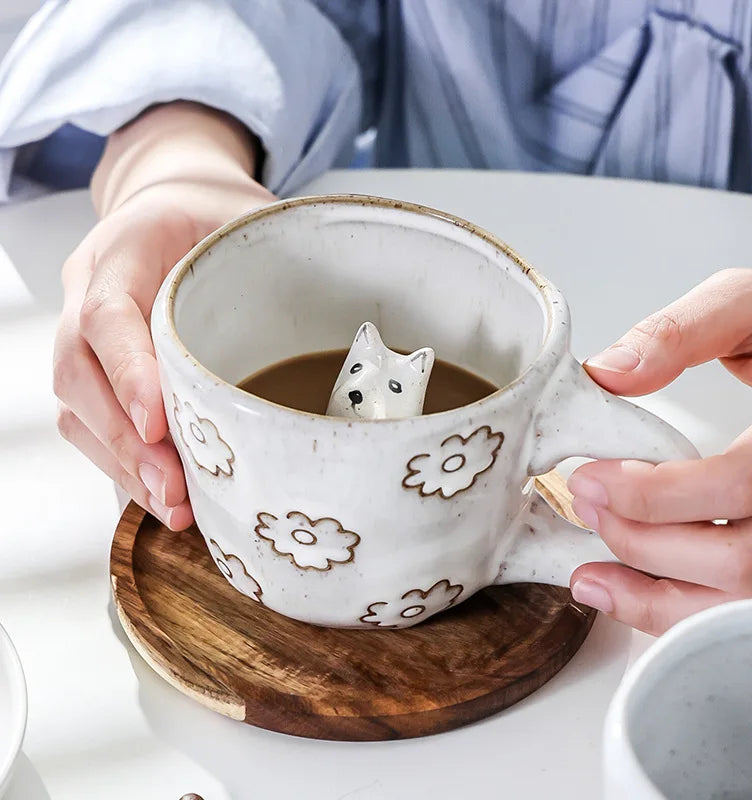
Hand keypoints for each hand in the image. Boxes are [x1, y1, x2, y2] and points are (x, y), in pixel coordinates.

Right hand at [54, 103, 274, 528]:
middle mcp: (89, 293)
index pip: (108, 314)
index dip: (129, 372)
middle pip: (81, 376)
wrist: (173, 207)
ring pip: (80, 409)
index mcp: (122, 249)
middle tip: (175, 489)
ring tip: (175, 506)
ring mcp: (85, 336)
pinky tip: (166, 497)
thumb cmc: (211, 217)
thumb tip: (352, 288)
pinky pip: (92, 424)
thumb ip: (273, 248)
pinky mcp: (96, 371)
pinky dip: (125, 467)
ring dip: (125, 467)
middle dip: (128, 443)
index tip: (161, 425)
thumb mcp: (243, 214)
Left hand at [567, 268, 751, 633]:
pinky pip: (748, 611)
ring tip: (590, 573)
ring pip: (747, 602)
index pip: (738, 483)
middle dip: (644, 543)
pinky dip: (683, 613)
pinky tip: (630, 595)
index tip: (590, 480)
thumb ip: (680, 331)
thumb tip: (607, 374)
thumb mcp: (748, 304)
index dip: (652, 494)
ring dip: (656, 596)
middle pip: (740, 557)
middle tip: (584, 506)